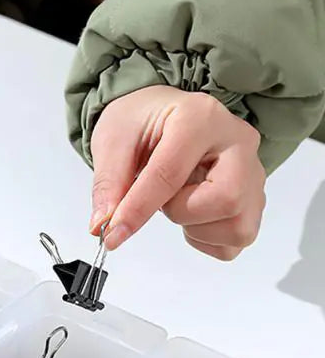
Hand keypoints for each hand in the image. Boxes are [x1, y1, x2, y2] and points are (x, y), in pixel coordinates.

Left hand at [89, 86, 266, 259]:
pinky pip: (238, 240)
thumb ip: (108, 184)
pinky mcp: (254, 200)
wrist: (163, 117)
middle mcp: (238, 143)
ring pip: (238, 226)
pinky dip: (209, 240)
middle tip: (163, 200)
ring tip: (178, 203)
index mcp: (200, 118)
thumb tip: (103, 225)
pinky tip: (192, 216)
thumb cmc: (142, 123)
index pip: (170, 174)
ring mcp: (253, 173)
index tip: (112, 233)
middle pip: (227, 199)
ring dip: (196, 228)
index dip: (137, 210)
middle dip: (182, 213)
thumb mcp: (113, 141)